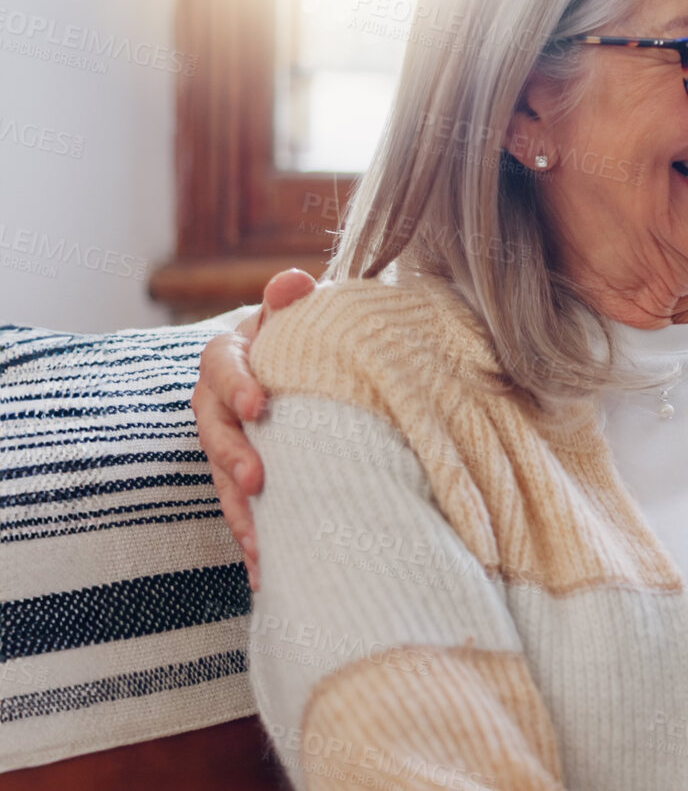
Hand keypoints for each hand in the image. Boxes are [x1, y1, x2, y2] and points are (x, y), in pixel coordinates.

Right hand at [193, 268, 317, 588]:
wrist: (309, 362)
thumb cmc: (308, 335)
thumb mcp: (303, 313)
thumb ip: (294, 299)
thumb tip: (294, 282)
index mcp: (231, 355)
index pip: (220, 366)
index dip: (236, 386)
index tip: (259, 406)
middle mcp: (220, 400)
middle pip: (213, 429)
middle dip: (233, 457)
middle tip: (259, 480)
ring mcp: (228, 441)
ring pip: (222, 477)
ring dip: (238, 510)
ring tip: (259, 541)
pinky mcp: (244, 475)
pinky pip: (241, 508)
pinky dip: (252, 537)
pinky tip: (265, 571)